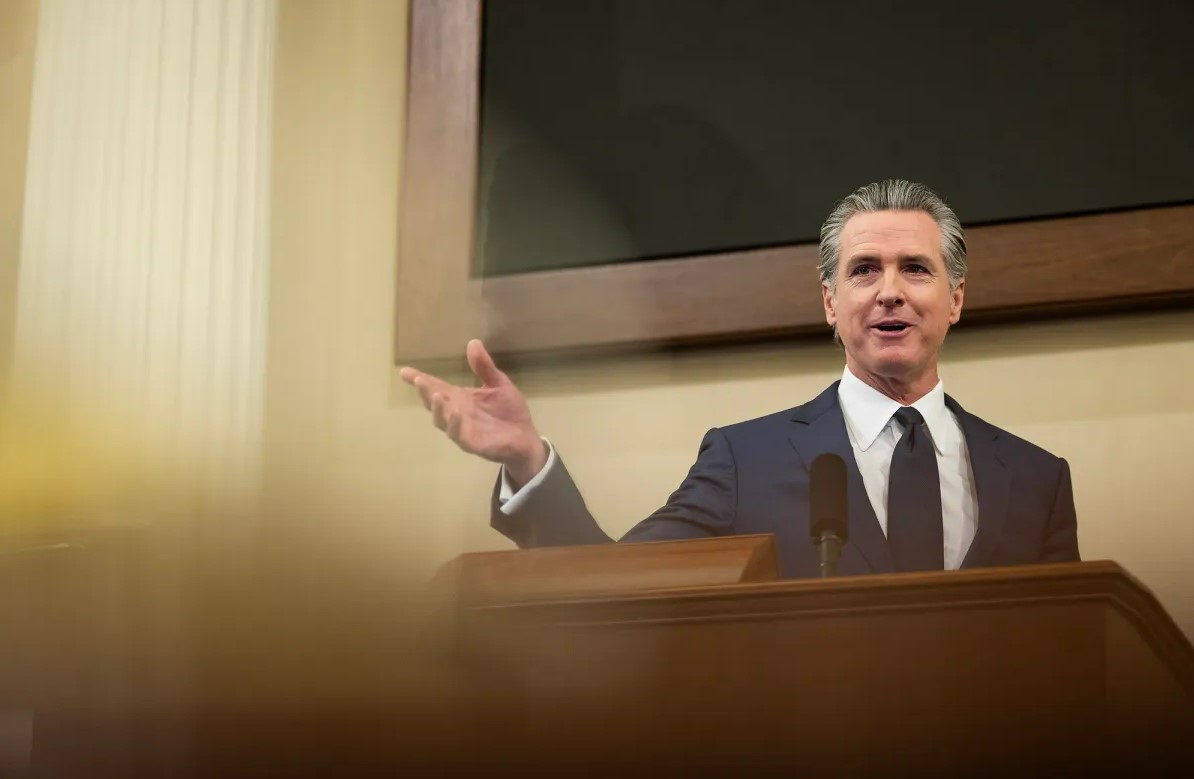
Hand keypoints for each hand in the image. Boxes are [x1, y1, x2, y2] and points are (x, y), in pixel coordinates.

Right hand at [399, 340, 546, 486]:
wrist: (526, 438)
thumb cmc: (509, 412)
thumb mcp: (498, 384)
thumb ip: (484, 367)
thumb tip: (473, 342)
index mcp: (460, 398)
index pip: (436, 386)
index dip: (420, 379)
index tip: (404, 371)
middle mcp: (456, 413)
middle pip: (433, 403)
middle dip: (424, 392)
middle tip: (418, 379)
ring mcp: (462, 429)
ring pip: (441, 420)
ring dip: (436, 408)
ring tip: (435, 394)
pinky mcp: (473, 443)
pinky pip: (459, 435)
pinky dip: (455, 424)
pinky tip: (456, 412)